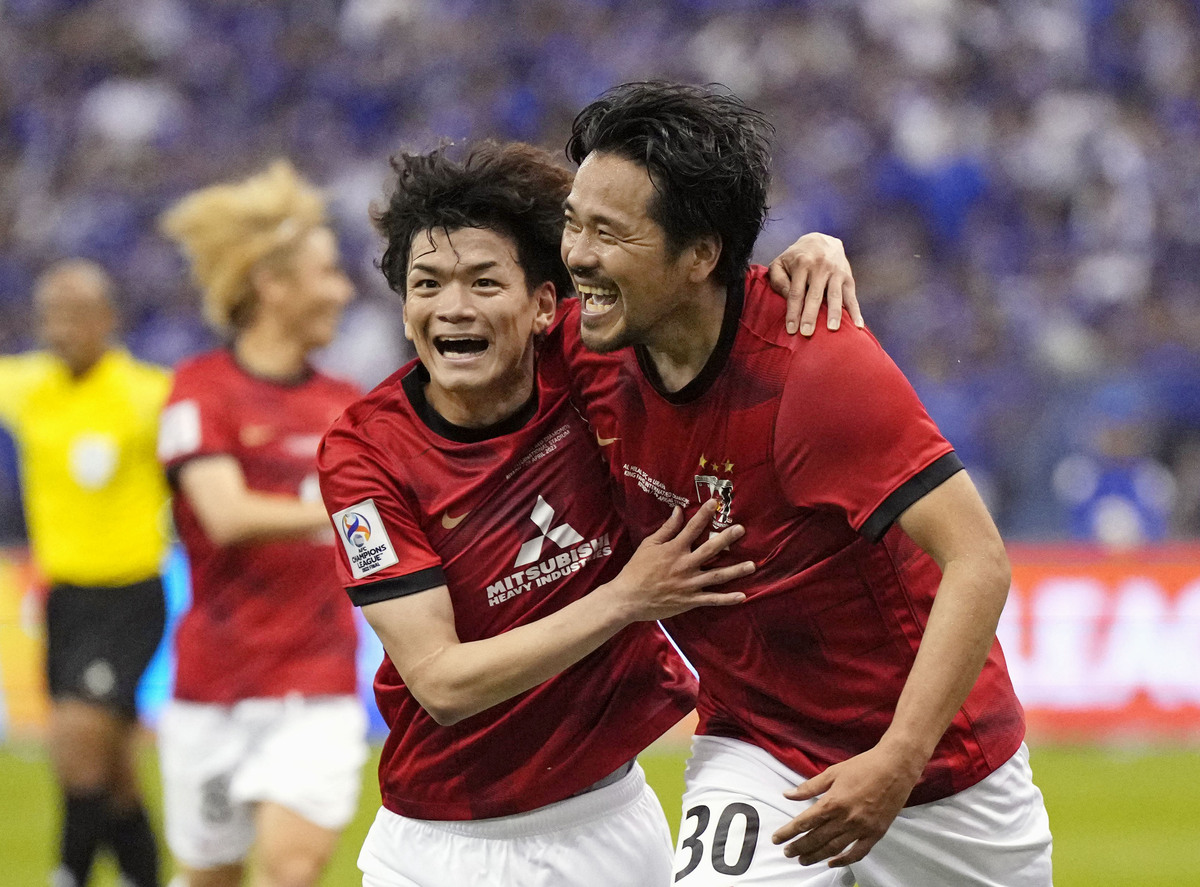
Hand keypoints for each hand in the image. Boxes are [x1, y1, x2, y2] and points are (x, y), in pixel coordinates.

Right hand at [607, 500, 753, 621]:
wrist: (629, 598)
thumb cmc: (637, 570)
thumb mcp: (649, 545)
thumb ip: (667, 529)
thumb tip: (678, 511)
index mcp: (675, 549)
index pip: (692, 528)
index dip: (704, 514)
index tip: (715, 502)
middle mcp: (685, 565)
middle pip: (711, 549)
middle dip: (727, 538)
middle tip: (741, 529)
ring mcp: (690, 584)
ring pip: (717, 576)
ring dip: (736, 571)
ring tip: (752, 565)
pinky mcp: (690, 600)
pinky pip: (712, 600)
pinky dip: (727, 599)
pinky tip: (742, 596)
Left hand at [767, 233, 861, 335]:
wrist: (822, 239)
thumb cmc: (796, 258)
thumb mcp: (780, 263)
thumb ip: (778, 280)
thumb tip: (785, 298)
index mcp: (802, 263)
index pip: (796, 293)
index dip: (793, 312)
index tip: (791, 330)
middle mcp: (820, 267)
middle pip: (815, 295)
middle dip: (810, 315)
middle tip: (807, 333)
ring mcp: (836, 272)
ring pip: (835, 295)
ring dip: (834, 313)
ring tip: (832, 329)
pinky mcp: (848, 276)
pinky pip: (852, 296)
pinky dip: (856, 311)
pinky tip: (858, 325)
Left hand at [770, 743, 923, 866]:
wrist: (895, 767)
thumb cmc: (863, 766)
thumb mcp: (832, 772)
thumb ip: (809, 787)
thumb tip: (787, 795)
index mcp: (833, 802)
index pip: (804, 822)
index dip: (788, 832)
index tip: (777, 839)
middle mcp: (846, 818)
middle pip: (817, 838)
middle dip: (799, 847)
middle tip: (787, 853)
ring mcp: (861, 828)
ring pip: (834, 848)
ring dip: (816, 856)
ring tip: (803, 860)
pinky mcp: (875, 833)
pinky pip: (857, 853)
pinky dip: (844, 861)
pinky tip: (832, 863)